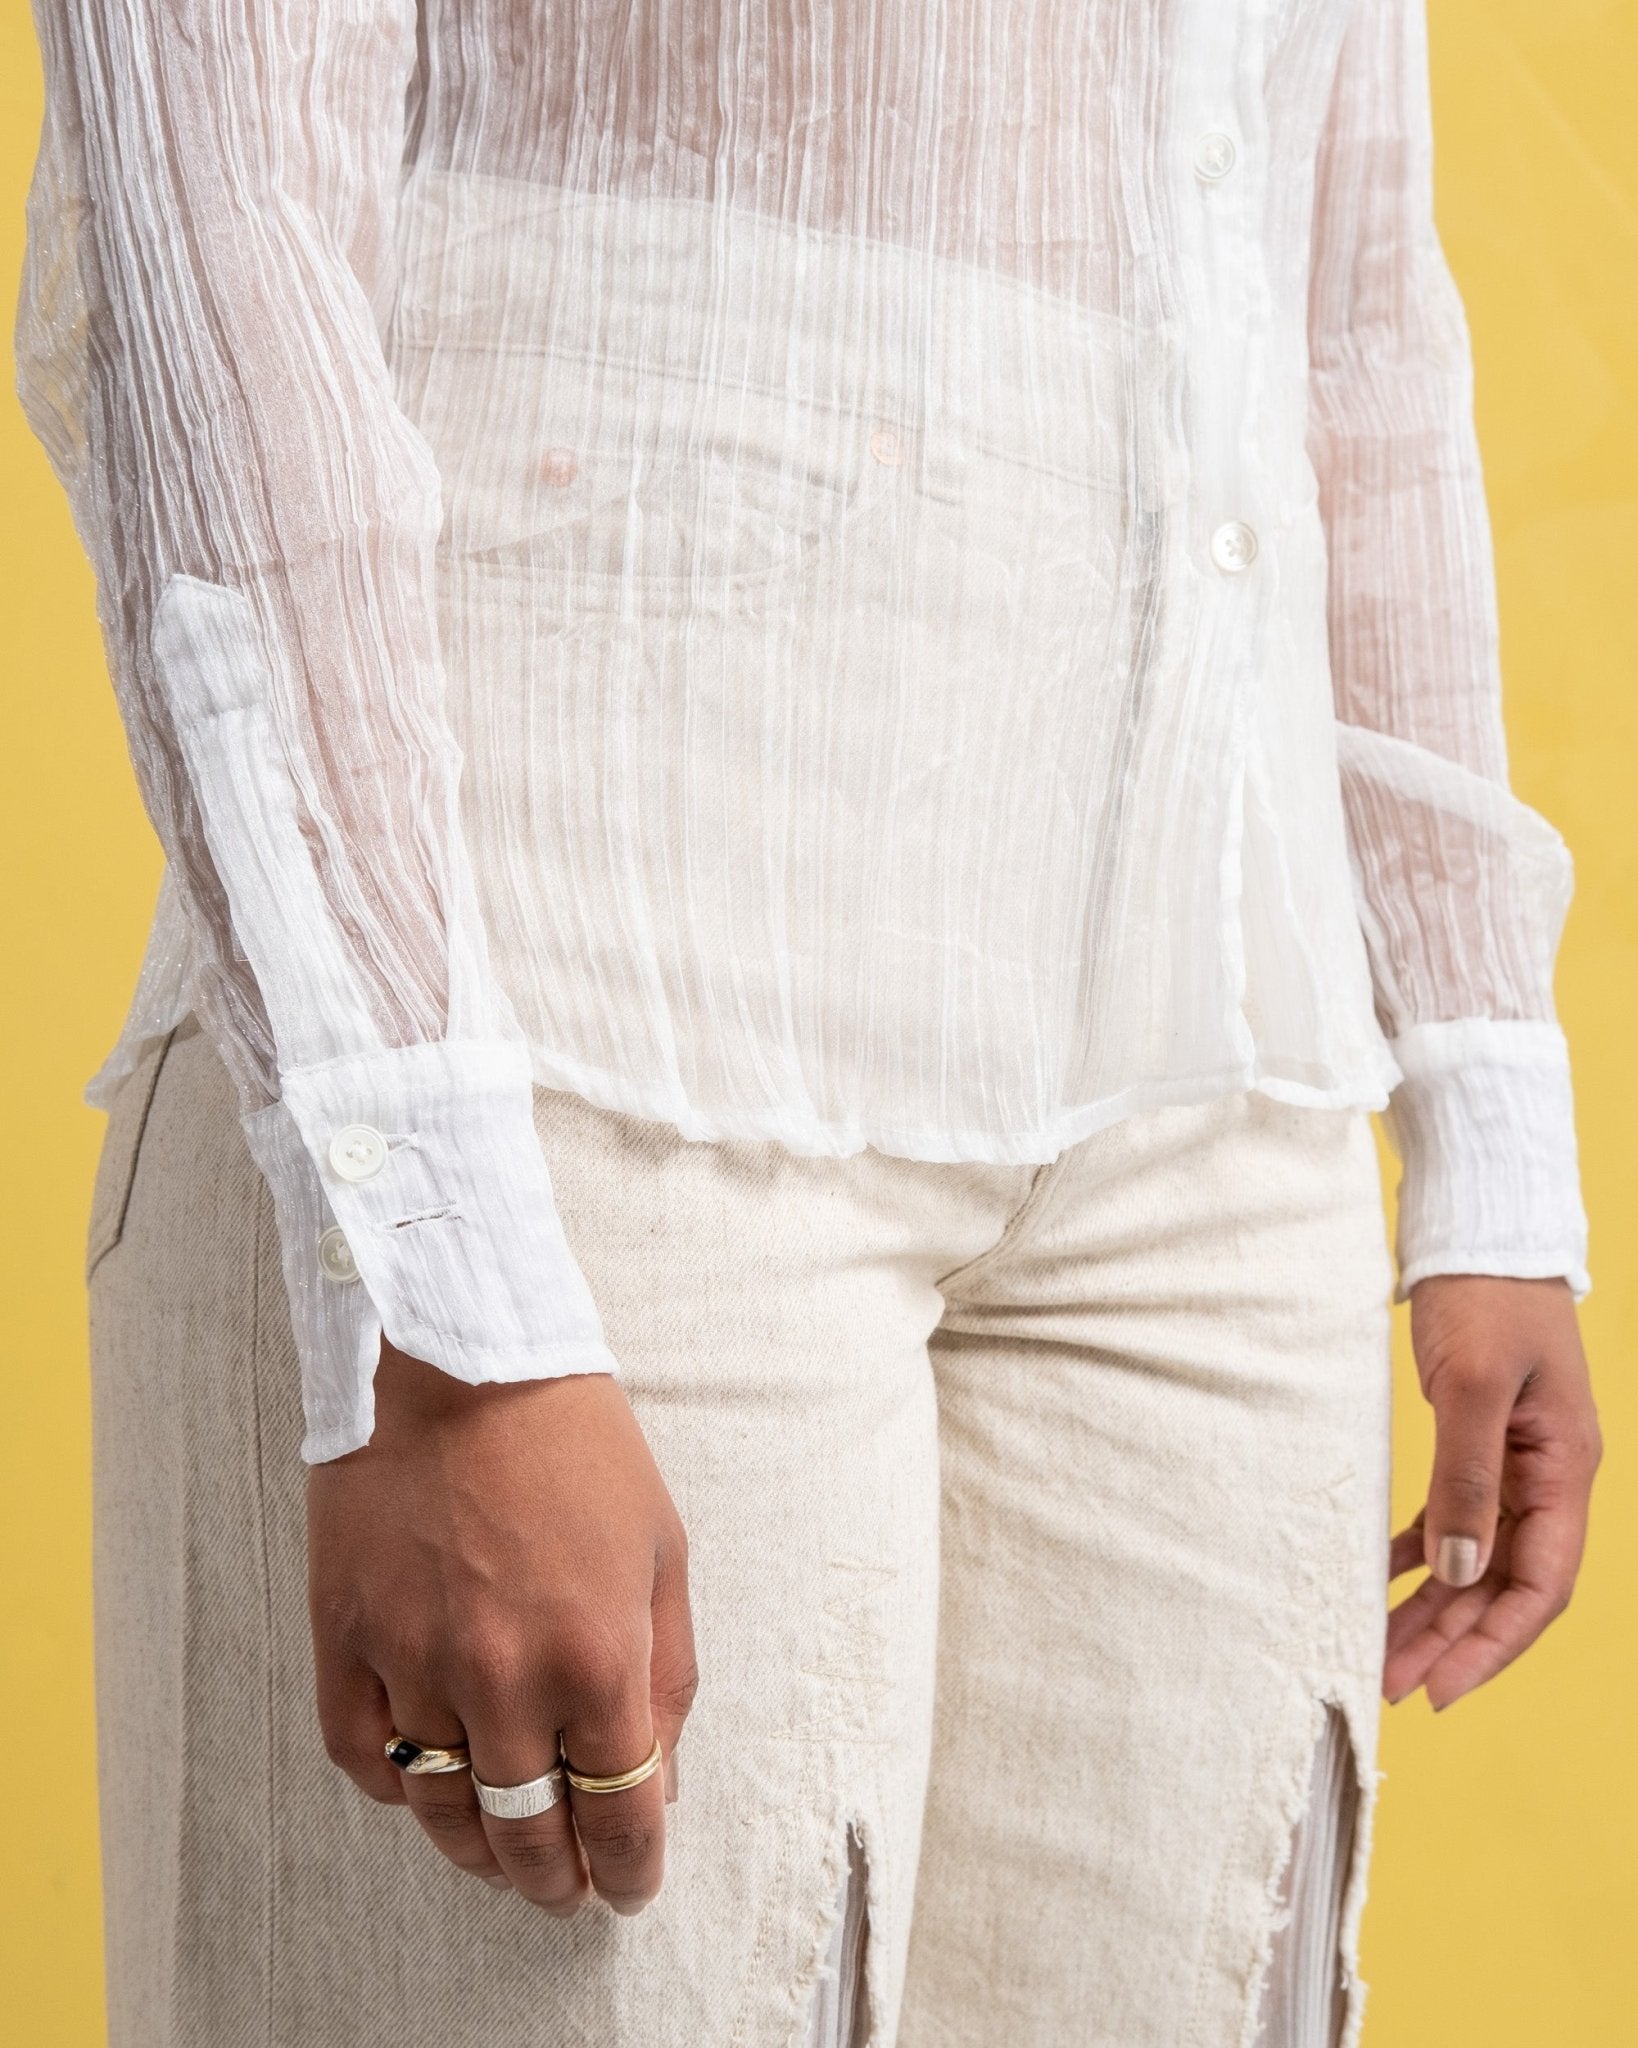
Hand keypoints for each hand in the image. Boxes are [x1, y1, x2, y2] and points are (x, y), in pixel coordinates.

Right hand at [307, 1344, 696, 1912]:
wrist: (462, 1358)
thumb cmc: (577, 1445)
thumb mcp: (661, 1551)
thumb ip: (666, 1674)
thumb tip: (657, 1774)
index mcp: (598, 1657)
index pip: (620, 1814)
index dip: (630, 1869)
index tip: (630, 1887)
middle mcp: (504, 1678)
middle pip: (528, 1834)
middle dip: (556, 1880)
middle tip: (567, 1889)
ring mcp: (416, 1662)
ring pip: (441, 1811)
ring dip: (478, 1850)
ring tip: (501, 1856)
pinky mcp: (346, 1639)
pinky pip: (365, 1758)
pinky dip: (397, 1787)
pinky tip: (426, 1781)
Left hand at [1384, 1275, 1600, 1710]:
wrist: (1480, 1230)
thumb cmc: (1486, 1295)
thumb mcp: (1475, 1384)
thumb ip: (1467, 1477)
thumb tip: (1455, 1570)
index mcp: (1563, 1469)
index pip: (1539, 1585)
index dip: (1493, 1643)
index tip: (1441, 1688)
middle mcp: (1547, 1475)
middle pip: (1504, 1583)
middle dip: (1452, 1639)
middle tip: (1390, 1683)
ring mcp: (1517, 1460)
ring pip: (1477, 1557)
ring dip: (1434, 1606)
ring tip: (1380, 1648)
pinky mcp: (1481, 1439)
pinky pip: (1457, 1517)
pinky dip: (1423, 1550)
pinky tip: (1386, 1575)